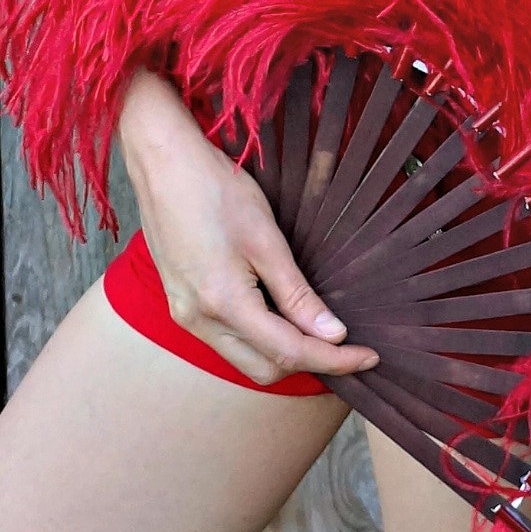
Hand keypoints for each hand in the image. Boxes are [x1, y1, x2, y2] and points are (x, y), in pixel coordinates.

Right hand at [116, 68, 379, 386]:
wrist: (161, 162)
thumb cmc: (214, 190)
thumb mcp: (266, 239)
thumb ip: (297, 294)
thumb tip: (333, 334)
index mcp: (223, 304)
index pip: (289, 353)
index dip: (334, 360)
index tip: (368, 356)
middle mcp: (198, 320)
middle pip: (264, 369)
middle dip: (308, 362)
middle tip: (345, 341)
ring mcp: (185, 313)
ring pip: (243, 357)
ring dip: (282, 351)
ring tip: (317, 327)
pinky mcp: (180, 302)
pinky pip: (225, 338)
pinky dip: (258, 335)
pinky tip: (279, 310)